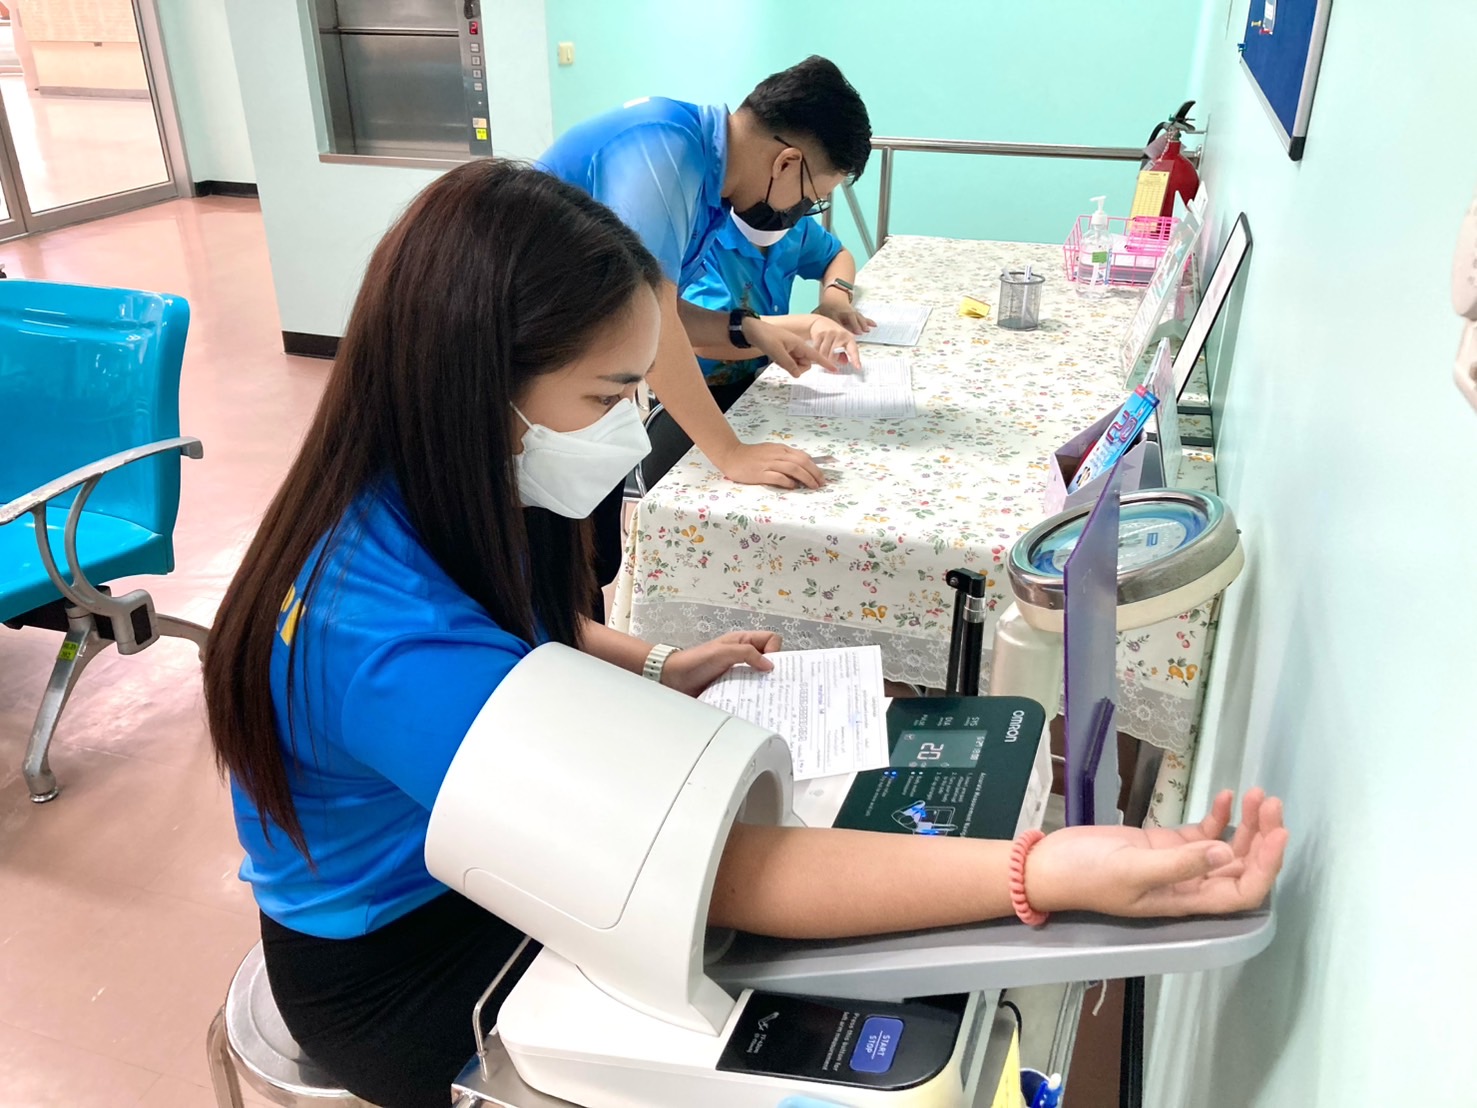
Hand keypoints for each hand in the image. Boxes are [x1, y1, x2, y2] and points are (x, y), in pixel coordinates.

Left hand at [661, 631, 782, 696]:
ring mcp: (738, 672)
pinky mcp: (732, 688)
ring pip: (760, 677)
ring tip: (764, 696)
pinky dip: (752, 696)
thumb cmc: (695, 661)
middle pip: (769, 659)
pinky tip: (751, 703)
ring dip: (762, 686)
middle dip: (773, 671)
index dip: (775, 650)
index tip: (769, 665)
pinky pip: (748, 691)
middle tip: (773, 684)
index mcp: (743, 641)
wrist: (673, 679)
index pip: (771, 640)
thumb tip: (770, 666)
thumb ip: (747, 654)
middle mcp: (743, 656)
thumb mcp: (723, 652)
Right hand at [716, 440, 825, 488]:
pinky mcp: (760, 473)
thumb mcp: (771, 452)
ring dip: (806, 478)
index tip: (821, 476)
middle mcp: (777, 455)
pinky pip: (778, 477)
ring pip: (793, 468)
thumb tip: (800, 468)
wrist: (732, 455)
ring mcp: (768, 464)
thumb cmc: (751, 455)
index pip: (803, 456)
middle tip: (821, 483)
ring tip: (812, 486)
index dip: (814, 466)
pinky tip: (793, 486)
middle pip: (801, 462)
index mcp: (781, 449)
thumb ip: (784, 458)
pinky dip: (788, 481)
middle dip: (814, 473)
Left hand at [744, 317, 837, 376]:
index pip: (815, 355)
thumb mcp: (777, 352)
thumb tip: (798, 375)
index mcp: (799, 344)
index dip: (825, 362)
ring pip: (797, 365)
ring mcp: (792, 350)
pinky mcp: (786, 353)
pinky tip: (776, 357)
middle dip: (797, 367)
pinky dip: (784, 364)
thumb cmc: (765, 337)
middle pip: (806, 364)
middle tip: (783, 362)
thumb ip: (789, 364)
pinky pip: (790, 363)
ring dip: (789, 366)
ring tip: (777, 358)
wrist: (752, 330)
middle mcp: (798, 347)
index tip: (835, 369)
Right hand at [808, 315, 863, 369]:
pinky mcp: (820, 334)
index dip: (855, 359)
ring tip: (822, 356)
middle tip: (828, 361)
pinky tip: (816, 351)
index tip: (858, 367)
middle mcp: (841, 334)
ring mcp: (830, 333)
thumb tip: (845, 362)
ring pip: (824, 354)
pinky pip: (817, 349)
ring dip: (822, 358)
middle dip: (830, 362)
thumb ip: (843, 354)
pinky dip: (816, 353)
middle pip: (834, 356)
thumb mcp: (841, 342)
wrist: (820, 322)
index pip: (853, 350)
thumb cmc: (833, 335)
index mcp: (849, 338)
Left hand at [815, 298, 876, 335]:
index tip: (843, 335)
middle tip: (857, 334)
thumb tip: (814, 338)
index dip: (839, 329)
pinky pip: (863, 317)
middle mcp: (843, 312)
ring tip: (866, 330)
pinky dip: (868, 321)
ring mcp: (851, 312)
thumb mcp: (820, 314)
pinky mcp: (856, 313)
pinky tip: (873, 325)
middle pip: (849, 319)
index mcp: (833, 313)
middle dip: (854, 326)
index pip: (836, 322)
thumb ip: (818, 326)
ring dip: (862, 324)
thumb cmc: (827, 308)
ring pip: (857, 317)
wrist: (835, 296)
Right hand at [1025, 790, 1287, 918]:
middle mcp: (1190, 886)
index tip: (1277, 833)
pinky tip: (1227, 796)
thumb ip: (1180, 864)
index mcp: (1187, 901)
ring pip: (1227, 848)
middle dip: (1263, 837)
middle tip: (1271, 802)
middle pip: (1242, 868)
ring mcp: (1179, 864)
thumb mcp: (1132, 870)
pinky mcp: (1164, 846)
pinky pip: (1203, 834)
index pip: (1242, 892)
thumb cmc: (1087, 875)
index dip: (1266, 867)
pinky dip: (1219, 816)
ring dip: (1246, 824)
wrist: (1050, 865)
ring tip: (1257, 794)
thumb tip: (1226, 855)